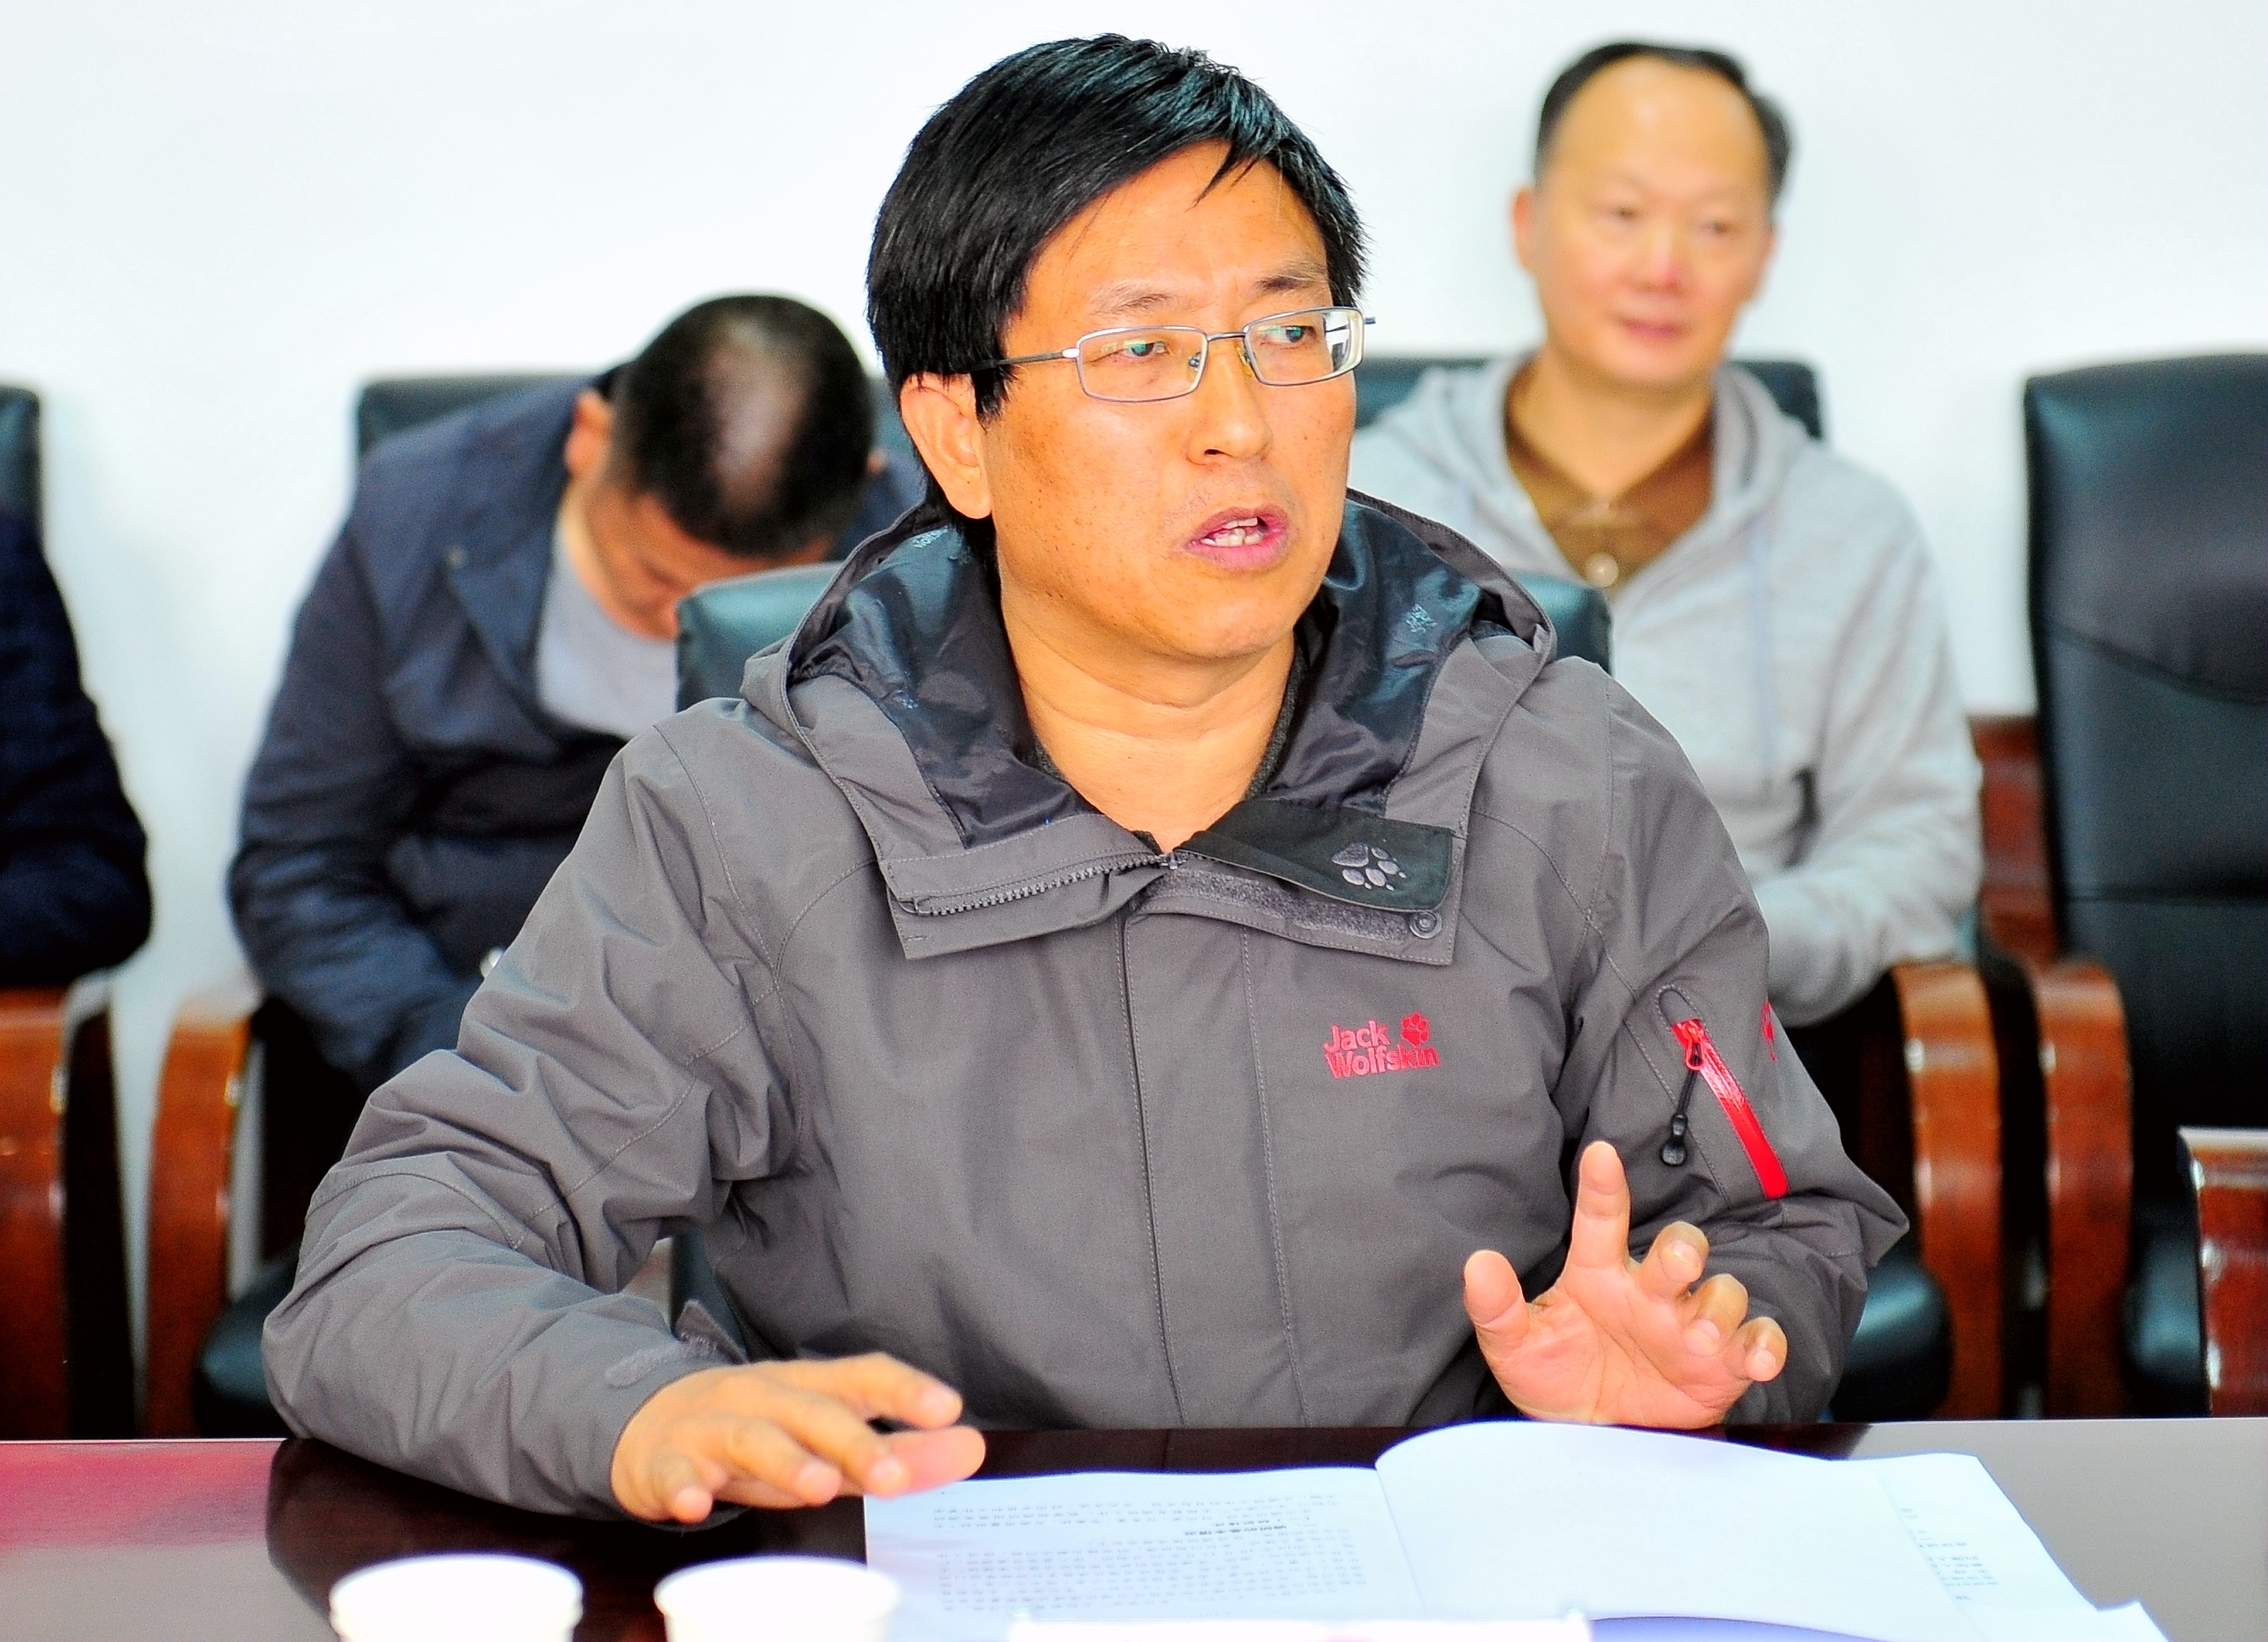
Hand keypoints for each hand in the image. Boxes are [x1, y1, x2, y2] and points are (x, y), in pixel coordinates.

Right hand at [611, 1352, 984, 1522]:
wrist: (648, 1426)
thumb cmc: (757, 1434)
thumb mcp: (824, 1441)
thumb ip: (898, 1450)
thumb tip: (970, 1448)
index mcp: (808, 1388)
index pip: (861, 1377)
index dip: (903, 1390)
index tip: (947, 1408)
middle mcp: (763, 1397)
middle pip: (812, 1412)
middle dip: (854, 1443)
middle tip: (893, 1478)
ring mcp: (711, 1428)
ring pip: (750, 1438)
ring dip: (785, 1462)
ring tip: (819, 1488)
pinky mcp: (665, 1462)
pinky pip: (672, 1473)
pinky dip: (682, 1487)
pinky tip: (696, 1504)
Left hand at [1464, 1140, 1786, 1426]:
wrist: (1594, 1436)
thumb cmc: (1558, 1376)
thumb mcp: (1516, 1349)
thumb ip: (1496, 1309)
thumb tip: (1477, 1265)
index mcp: (1599, 1275)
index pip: (1600, 1222)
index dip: (1602, 1187)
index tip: (1599, 1153)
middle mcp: (1651, 1290)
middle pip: (1681, 1247)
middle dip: (1684, 1249)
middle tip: (1677, 1265)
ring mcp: (1691, 1324)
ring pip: (1724, 1292)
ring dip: (1718, 1308)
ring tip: (1697, 1336)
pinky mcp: (1726, 1363)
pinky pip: (1759, 1341)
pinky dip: (1766, 1346)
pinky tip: (1757, 1360)